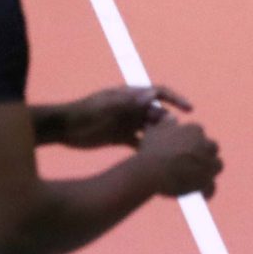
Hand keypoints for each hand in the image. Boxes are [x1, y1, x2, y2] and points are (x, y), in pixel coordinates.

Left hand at [49, 84, 188, 149]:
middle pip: (157, 112)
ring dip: (160, 136)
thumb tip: (153, 95)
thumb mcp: (106, 108)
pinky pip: (139, 142)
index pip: (159, 93)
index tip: (189, 109)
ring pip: (150, 129)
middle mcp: (132, 108)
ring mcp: (127, 122)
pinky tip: (153, 160)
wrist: (63, 128)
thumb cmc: (84, 114)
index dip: (176, 99)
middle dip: (169, 122)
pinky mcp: (120, 137)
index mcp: (130, 96)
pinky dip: (147, 149)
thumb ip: (128, 102)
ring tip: (168, 149)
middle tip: (175, 136)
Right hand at [134, 110, 222, 199]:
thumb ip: (165, 123)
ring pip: (216, 165)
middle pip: (212, 148)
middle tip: (194, 165)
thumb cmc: (150, 151)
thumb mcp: (155, 132)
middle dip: (205, 155)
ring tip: (200, 179)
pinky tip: (203, 195)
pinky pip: (212, 186)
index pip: (199, 134)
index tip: (186, 151)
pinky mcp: (206, 179)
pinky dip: (208, 191)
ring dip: (210, 171)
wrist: (152, 170)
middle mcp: (205, 144)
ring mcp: (207, 162)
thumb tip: (172, 117)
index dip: (193, 143)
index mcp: (195, 130)